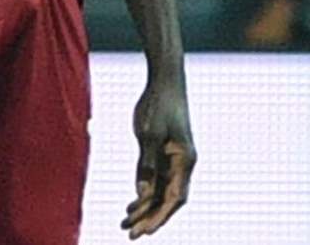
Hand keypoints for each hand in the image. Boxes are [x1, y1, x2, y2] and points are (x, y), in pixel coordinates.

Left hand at [123, 72, 194, 237]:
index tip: (146, 232)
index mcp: (185, 159)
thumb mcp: (149, 134)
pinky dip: (143, 195)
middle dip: (150, 219)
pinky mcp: (162, 153)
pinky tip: (130, 207)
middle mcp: (182, 162)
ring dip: (144, 210)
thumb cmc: (159, 103)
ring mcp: (172, 158)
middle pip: (168, 199)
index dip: (161, 217)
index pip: (175, 197)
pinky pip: (154, 181)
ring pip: (160, 192)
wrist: (164, 79)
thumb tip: (142, 193)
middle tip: (130, 236)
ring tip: (124, 225)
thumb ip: (146, 165)